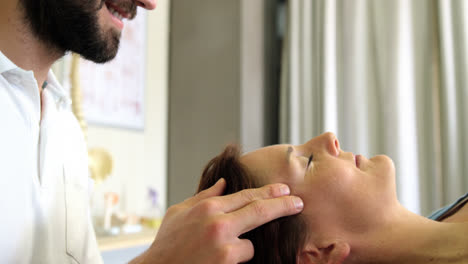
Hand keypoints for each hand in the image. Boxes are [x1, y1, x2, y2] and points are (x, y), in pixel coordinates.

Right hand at [138, 178, 303, 263]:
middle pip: (259, 209)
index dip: (267, 192)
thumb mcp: (179, 212)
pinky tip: (219, 261)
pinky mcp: (226, 259)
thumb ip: (204, 196)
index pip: (245, 195)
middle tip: (297, 202)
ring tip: (220, 253)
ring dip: (244, 246)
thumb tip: (224, 183)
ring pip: (252, 241)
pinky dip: (237, 259)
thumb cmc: (166, 244)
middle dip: (282, 204)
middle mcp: (217, 221)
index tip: (283, 190)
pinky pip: (244, 256)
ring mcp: (223, 241)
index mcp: (207, 206)